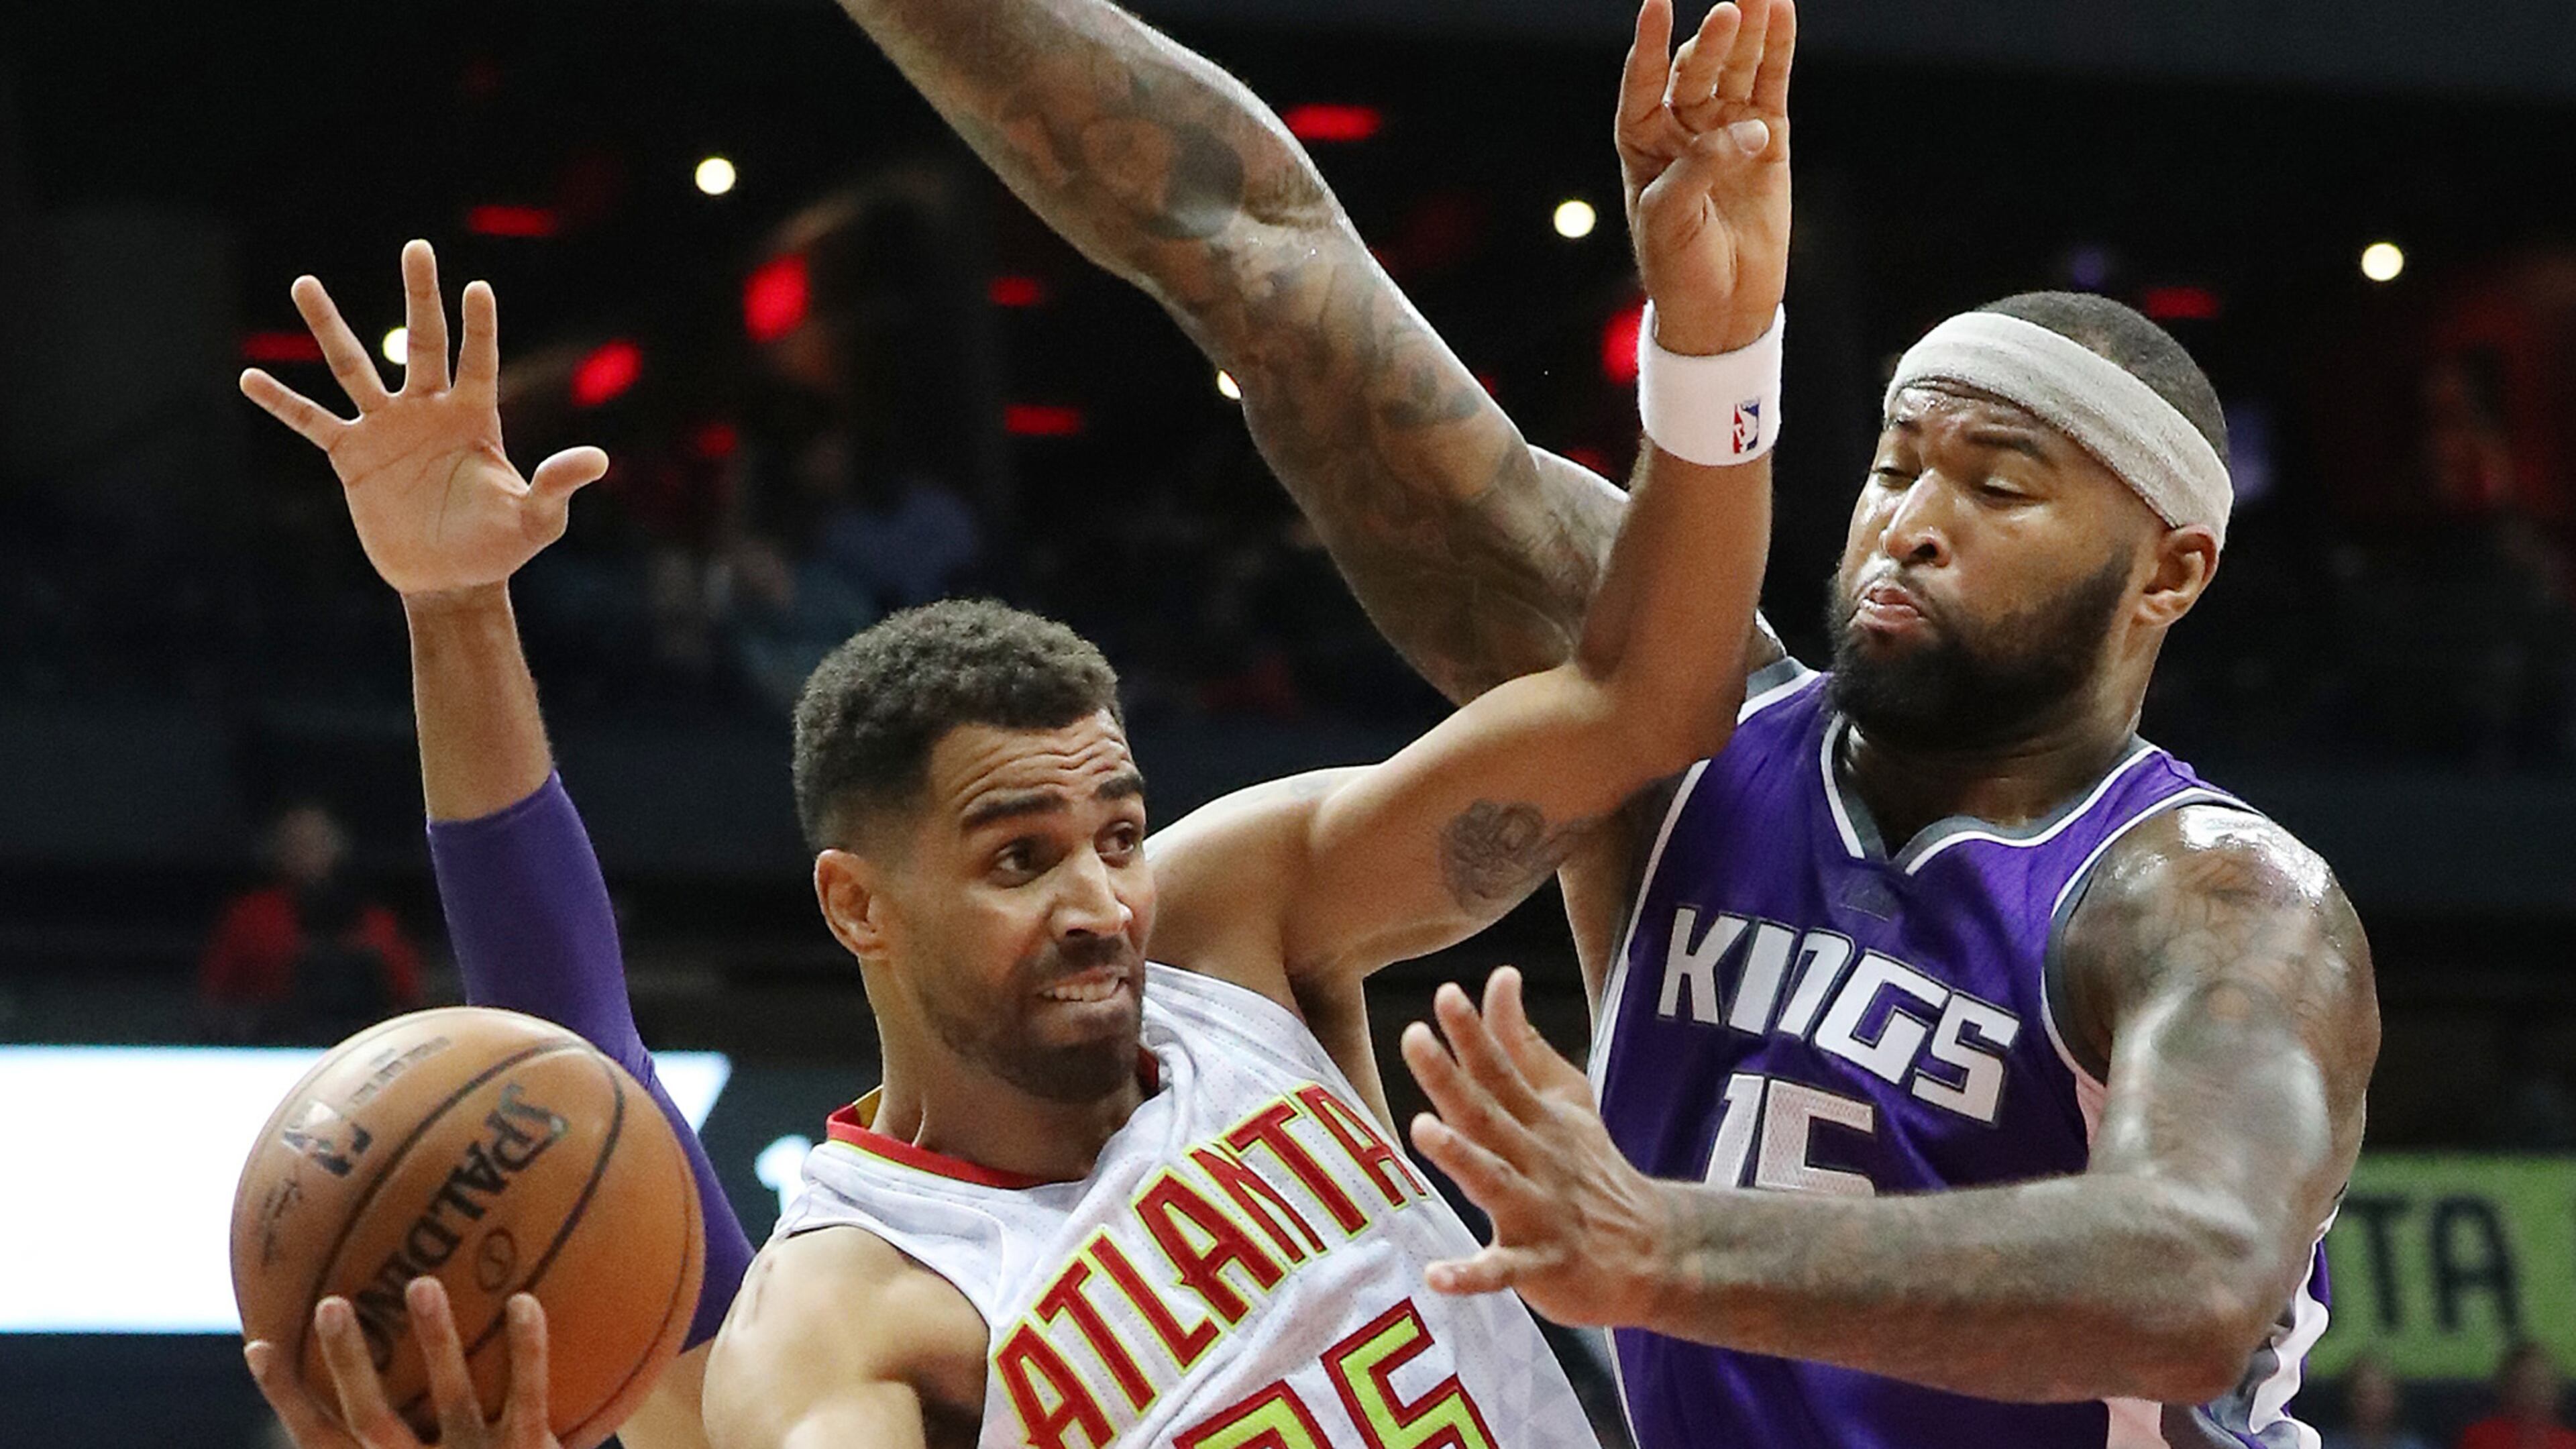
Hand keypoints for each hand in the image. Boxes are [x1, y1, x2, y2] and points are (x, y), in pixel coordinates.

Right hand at [239, 240, 606, 598]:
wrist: (452, 579)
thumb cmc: (500, 546)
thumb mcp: (537, 519)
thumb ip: (558, 485)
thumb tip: (599, 459)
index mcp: (475, 417)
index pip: (479, 361)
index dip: (480, 328)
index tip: (479, 288)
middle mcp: (429, 411)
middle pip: (422, 341)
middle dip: (421, 295)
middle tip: (417, 246)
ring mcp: (387, 429)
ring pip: (354, 367)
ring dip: (330, 326)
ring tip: (305, 283)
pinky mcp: (353, 457)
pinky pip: (311, 422)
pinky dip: (282, 402)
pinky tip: (249, 378)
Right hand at [245, 1278, 559, 1448]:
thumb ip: (411, 1422)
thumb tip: (385, 1352)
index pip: (321, 1438)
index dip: (286, 1396)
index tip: (258, 1343)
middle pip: (372, 1416)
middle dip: (347, 1363)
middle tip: (331, 1303)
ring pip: (452, 1397)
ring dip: (436, 1341)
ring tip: (422, 1283)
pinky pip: (529, 1396)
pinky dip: (526, 1350)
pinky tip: (523, 1300)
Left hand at [1401, 967, 1675, 1328]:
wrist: (1653, 1251)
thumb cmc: (1590, 1168)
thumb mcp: (1564, 1100)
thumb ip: (1524, 1043)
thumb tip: (1499, 977)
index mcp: (1538, 1120)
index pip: (1501, 1069)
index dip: (1473, 1032)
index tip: (1445, 993)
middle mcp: (1536, 1159)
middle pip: (1488, 1114)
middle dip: (1451, 1077)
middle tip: (1414, 1038)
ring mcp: (1540, 1213)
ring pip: (1495, 1182)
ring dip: (1460, 1156)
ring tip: (1422, 1130)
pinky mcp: (1542, 1266)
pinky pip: (1504, 1272)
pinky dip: (1472, 1275)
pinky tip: (1437, 1277)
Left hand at [1615, 0, 1795, 353]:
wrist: (1720, 305)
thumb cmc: (1678, 267)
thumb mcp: (1670, 219)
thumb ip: (1699, 167)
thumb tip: (1745, 130)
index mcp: (1642, 142)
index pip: (1642, 83)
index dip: (1649, 45)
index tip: (1655, 2)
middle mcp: (1682, 127)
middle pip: (1696, 70)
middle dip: (1713, 38)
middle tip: (1729, 8)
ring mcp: (1727, 129)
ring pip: (1736, 68)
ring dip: (1749, 31)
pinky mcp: (1768, 139)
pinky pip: (1772, 85)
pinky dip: (1778, 49)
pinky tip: (1783, 12)